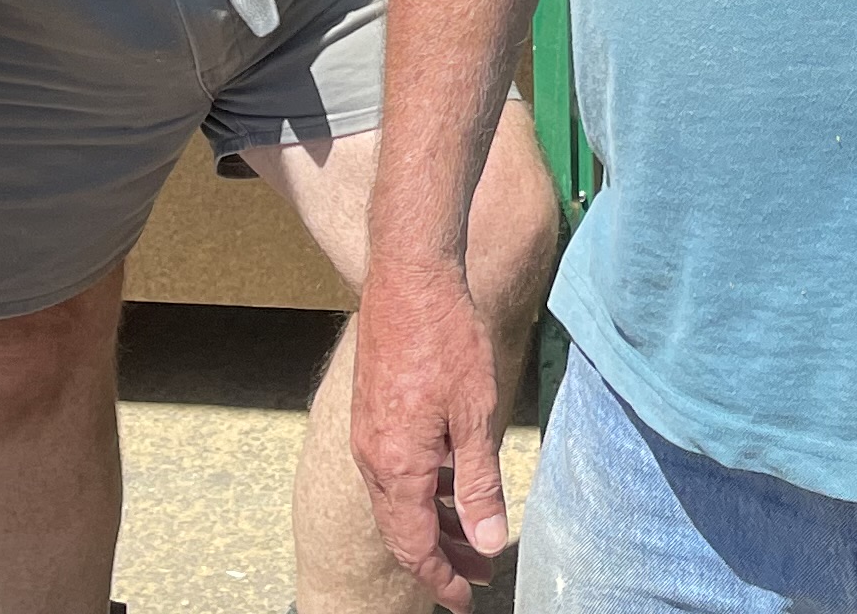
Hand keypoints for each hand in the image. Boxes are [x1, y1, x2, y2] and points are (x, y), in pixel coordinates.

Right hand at [350, 255, 514, 611]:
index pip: (414, 547)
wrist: (410, 276)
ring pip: (397, 501)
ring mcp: (369, 434)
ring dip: (433, 524)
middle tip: (478, 574)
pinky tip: (449, 483)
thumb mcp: (476, 415)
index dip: (439, 580)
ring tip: (472, 535)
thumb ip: (478, 483)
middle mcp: (374, 457)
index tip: (464, 601)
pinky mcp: (372, 412)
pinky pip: (393, 471)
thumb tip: (486, 541)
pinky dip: (421, 490)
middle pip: (402, 530)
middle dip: (439, 558)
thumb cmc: (447, 339)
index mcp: (398, 466)